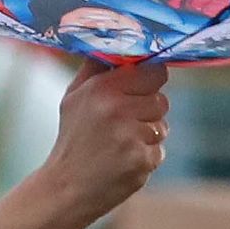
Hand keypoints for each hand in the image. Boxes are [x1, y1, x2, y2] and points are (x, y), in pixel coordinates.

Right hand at [0, 62, 167, 228]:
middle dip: (147, 109)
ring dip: (148, 133)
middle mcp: (118, 110)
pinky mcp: (142, 161)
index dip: (151, 79)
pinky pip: (160, 149)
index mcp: (103, 89)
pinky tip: (123, 160)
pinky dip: (146, 155)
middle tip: (123, 122)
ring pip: (162, 125)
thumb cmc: (73, 138)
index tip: (143, 86)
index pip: (154, 71)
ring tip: (120, 143)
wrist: (67, 187)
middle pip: (161, 98)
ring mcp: (132, 137)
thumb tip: (117, 41)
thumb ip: (97, 68)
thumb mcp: (74, 96)